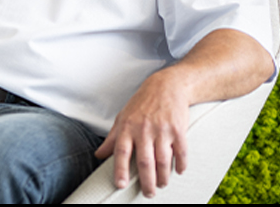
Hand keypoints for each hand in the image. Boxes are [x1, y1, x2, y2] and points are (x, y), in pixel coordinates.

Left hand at [95, 71, 188, 197]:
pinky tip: (179, 171)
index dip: (120, 169)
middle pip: (145, 161)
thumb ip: (111, 139)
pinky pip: (181, 152)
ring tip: (162, 185)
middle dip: (147, 181)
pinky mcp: (178, 129)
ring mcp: (162, 130)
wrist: (166, 86)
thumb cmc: (141, 104)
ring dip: (164, 176)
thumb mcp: (122, 118)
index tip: (120, 185)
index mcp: (127, 127)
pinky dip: (181, 164)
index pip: (121, 152)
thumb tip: (98, 155)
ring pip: (163, 160)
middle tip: (148, 194)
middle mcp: (144, 129)